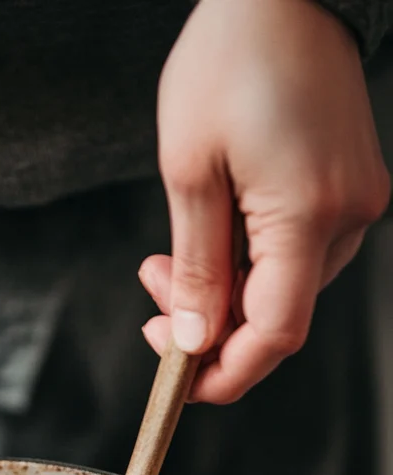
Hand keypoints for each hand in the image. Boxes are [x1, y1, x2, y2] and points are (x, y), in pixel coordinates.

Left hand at [140, 0, 389, 402]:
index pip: (274, 336)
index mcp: (308, 215)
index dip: (225, 373)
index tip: (179, 379)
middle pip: (279, 315)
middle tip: (154, 289)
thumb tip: (192, 339)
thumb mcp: (189, 170)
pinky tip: (216, 232)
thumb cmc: (232, 58)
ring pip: (287, 286)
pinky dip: (252, 260)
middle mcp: (348, 216)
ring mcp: (357, 201)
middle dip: (210, 321)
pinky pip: (301, 250)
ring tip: (173, 254)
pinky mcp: (353, 186)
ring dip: (227, 290)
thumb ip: (195, 268)